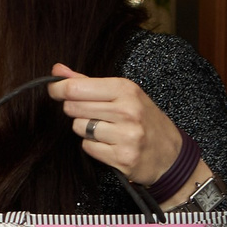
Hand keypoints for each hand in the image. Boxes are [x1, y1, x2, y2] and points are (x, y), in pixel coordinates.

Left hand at [48, 65, 193, 191]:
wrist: (171, 154)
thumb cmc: (144, 119)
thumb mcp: (123, 94)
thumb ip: (87, 81)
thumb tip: (57, 69)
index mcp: (126, 89)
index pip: (76, 87)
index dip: (58, 89)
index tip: (55, 90)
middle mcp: (127, 110)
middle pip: (73, 107)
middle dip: (76, 111)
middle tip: (94, 114)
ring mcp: (126, 135)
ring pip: (79, 128)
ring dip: (86, 130)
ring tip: (107, 130)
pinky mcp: (122, 157)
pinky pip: (88, 147)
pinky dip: (94, 147)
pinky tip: (110, 144)